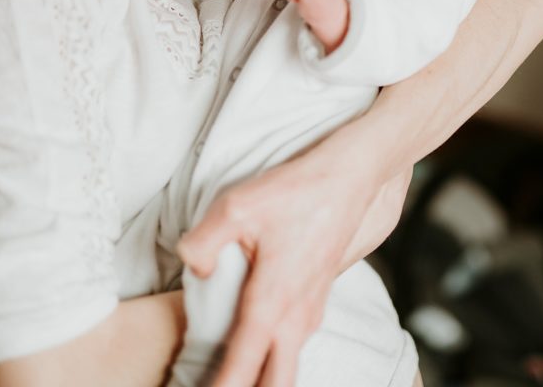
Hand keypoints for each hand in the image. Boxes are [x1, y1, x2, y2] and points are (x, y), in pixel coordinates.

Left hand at [176, 141, 408, 386]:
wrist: (349, 177)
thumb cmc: (295, 190)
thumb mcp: (236, 206)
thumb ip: (202, 243)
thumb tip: (193, 269)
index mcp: (272, 303)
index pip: (240, 370)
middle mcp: (296, 318)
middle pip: (275, 385)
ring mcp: (311, 312)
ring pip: (286, 368)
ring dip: (262, 379)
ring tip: (232, 379)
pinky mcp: (317, 299)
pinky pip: (294, 346)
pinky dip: (274, 361)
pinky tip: (259, 350)